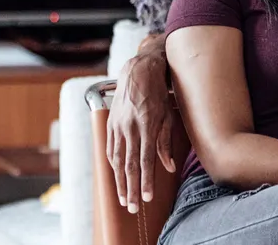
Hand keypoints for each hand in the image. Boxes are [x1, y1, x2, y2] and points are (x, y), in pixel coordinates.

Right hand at [106, 44, 174, 212]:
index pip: (145, 160)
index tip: (146, 198)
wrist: (139, 70)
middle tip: (132, 207)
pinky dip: (113, 164)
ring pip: (117, 159)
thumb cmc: (159, 93)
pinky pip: (110, 148)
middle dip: (130, 188)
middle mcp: (129, 127)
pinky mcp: (111, 122)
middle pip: (129, 164)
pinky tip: (116, 175)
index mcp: (146, 125)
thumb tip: (168, 167)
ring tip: (123, 198)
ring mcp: (118, 125)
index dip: (146, 181)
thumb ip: (166, 142)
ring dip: (120, 181)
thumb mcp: (168, 115)